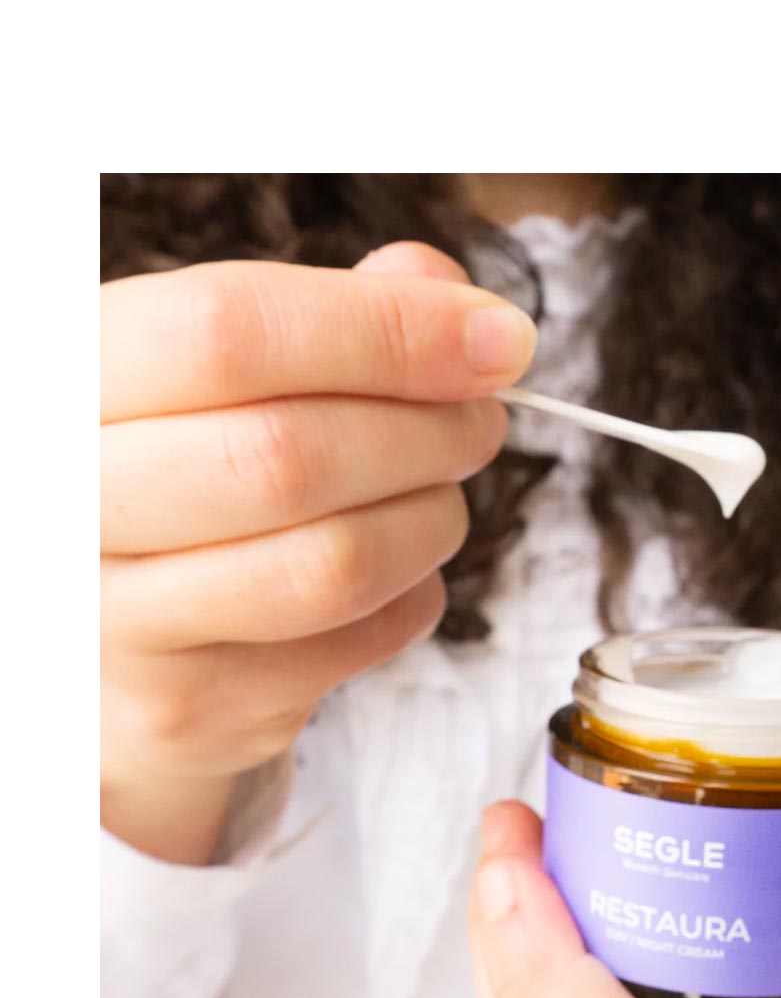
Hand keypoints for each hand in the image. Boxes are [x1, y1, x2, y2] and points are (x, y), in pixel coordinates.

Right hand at [101, 243, 536, 862]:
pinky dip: (414, 594)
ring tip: (441, 491)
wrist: (97, 648)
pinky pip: (358, 642)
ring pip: (334, 565)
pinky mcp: (190, 709)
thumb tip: (441, 288)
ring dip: (432, 519)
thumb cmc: (169, 481)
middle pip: (289, 457)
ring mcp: (121, 624)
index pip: (230, 333)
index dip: (384, 331)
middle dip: (429, 432)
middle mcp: (72, 504)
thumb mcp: (208, 375)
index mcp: (69, 382)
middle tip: (482, 421)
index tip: (494, 341)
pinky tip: (396, 567)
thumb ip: (320, 317)